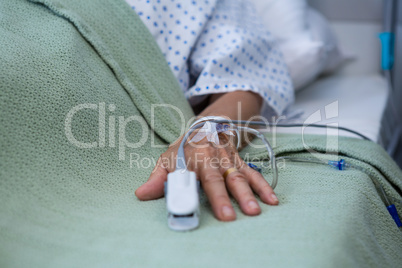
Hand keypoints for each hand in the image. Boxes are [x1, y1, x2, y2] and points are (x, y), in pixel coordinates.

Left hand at [135, 131, 278, 220]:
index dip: (192, 191)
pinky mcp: (240, 162)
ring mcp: (228, 159)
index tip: (192, 207)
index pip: (194, 176)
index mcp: (193, 157)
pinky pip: (252, 173)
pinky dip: (262, 186)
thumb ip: (156, 178)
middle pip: (218, 178)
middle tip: (230, 217)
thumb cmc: (185, 147)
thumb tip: (141, 194)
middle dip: (224, 197)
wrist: (207, 126)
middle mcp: (212, 158)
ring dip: (248, 193)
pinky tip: (271, 200)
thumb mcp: (167, 158)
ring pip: (238, 176)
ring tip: (255, 211)